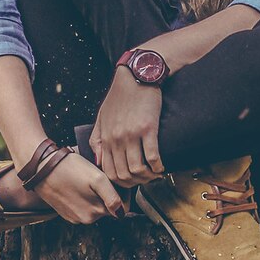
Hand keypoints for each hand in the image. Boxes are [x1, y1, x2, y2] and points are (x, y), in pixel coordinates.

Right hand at [32, 152, 125, 223]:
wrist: (41, 168)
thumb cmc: (70, 169)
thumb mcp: (97, 178)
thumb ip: (113, 197)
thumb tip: (121, 213)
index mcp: (97, 212)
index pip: (122, 207)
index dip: (122, 192)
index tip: (115, 179)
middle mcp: (87, 219)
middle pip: (107, 207)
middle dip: (108, 193)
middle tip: (99, 176)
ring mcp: (75, 217)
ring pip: (94, 207)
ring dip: (95, 195)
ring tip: (86, 180)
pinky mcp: (66, 213)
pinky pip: (82, 206)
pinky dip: (83, 197)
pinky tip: (77, 185)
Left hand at [90, 67, 164, 187]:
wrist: (136, 76)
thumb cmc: (121, 96)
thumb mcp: (102, 117)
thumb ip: (97, 140)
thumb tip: (98, 161)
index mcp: (105, 138)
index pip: (108, 172)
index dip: (121, 182)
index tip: (132, 181)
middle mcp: (116, 138)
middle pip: (123, 174)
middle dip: (136, 183)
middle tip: (145, 179)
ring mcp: (131, 134)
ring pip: (137, 169)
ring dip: (148, 177)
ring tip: (155, 174)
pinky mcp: (147, 128)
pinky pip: (152, 157)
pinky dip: (158, 167)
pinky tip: (161, 166)